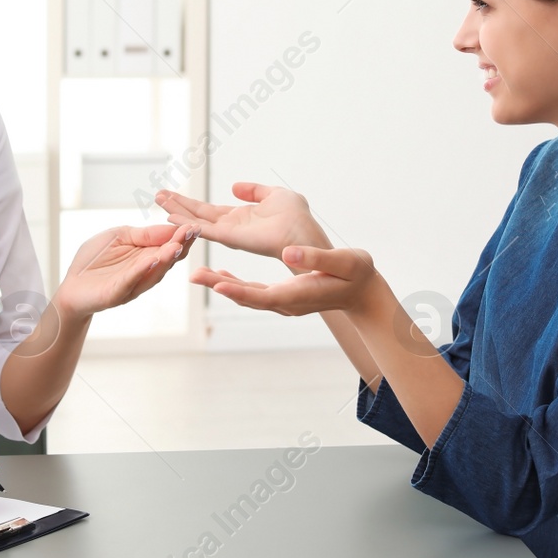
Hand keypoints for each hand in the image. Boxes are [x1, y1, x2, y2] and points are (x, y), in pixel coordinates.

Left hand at [54, 223, 199, 320]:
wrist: (72, 285)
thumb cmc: (94, 259)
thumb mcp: (119, 236)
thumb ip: (143, 234)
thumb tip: (171, 228)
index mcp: (147, 254)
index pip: (169, 243)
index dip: (182, 234)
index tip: (195, 224)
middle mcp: (145, 271)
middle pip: (168, 258)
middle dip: (181, 244)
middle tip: (193, 231)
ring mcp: (133, 284)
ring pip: (154, 271)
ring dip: (166, 258)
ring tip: (176, 244)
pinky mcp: (116, 293)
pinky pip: (130, 281)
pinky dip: (141, 270)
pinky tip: (151, 260)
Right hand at [156, 182, 329, 260]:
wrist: (305, 234)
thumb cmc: (297, 218)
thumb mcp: (275, 195)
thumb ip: (254, 191)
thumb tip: (235, 187)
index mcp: (240, 217)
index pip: (208, 210)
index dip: (190, 203)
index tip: (171, 194)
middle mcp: (231, 227)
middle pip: (197, 215)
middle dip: (177, 205)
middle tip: (157, 195)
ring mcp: (229, 233)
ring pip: (196, 222)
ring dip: (177, 212)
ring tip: (159, 201)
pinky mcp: (231, 238)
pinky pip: (204, 230)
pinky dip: (188, 223)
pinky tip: (171, 217)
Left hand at [192, 244, 389, 317]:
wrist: (363, 292)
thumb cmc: (356, 274)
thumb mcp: (343, 261)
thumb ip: (317, 258)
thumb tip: (289, 253)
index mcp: (299, 295)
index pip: (264, 296)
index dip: (240, 290)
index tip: (217, 283)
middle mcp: (286, 304)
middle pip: (248, 297)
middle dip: (220, 286)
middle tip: (194, 275)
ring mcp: (284, 304)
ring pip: (247, 296)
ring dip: (223, 285)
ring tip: (200, 274)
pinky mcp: (283, 298)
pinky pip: (253, 293)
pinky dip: (236, 285)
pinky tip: (222, 276)